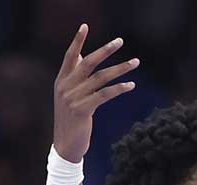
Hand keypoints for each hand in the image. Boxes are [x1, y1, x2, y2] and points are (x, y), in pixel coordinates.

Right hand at [52, 24, 139, 161]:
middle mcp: (65, 87)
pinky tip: (131, 85)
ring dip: (121, 69)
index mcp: (61, 81)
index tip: (85, 26)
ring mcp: (73, 98)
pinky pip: (105, 94)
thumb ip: (74, 76)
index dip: (77, 41)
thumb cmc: (71, 120)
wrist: (65, 146)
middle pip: (88, 63)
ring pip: (101, 78)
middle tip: (121, 40)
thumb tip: (83, 55)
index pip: (69, 56)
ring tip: (135, 62)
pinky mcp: (83, 110)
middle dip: (106, 50)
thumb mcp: (68, 96)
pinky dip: (119, 88)